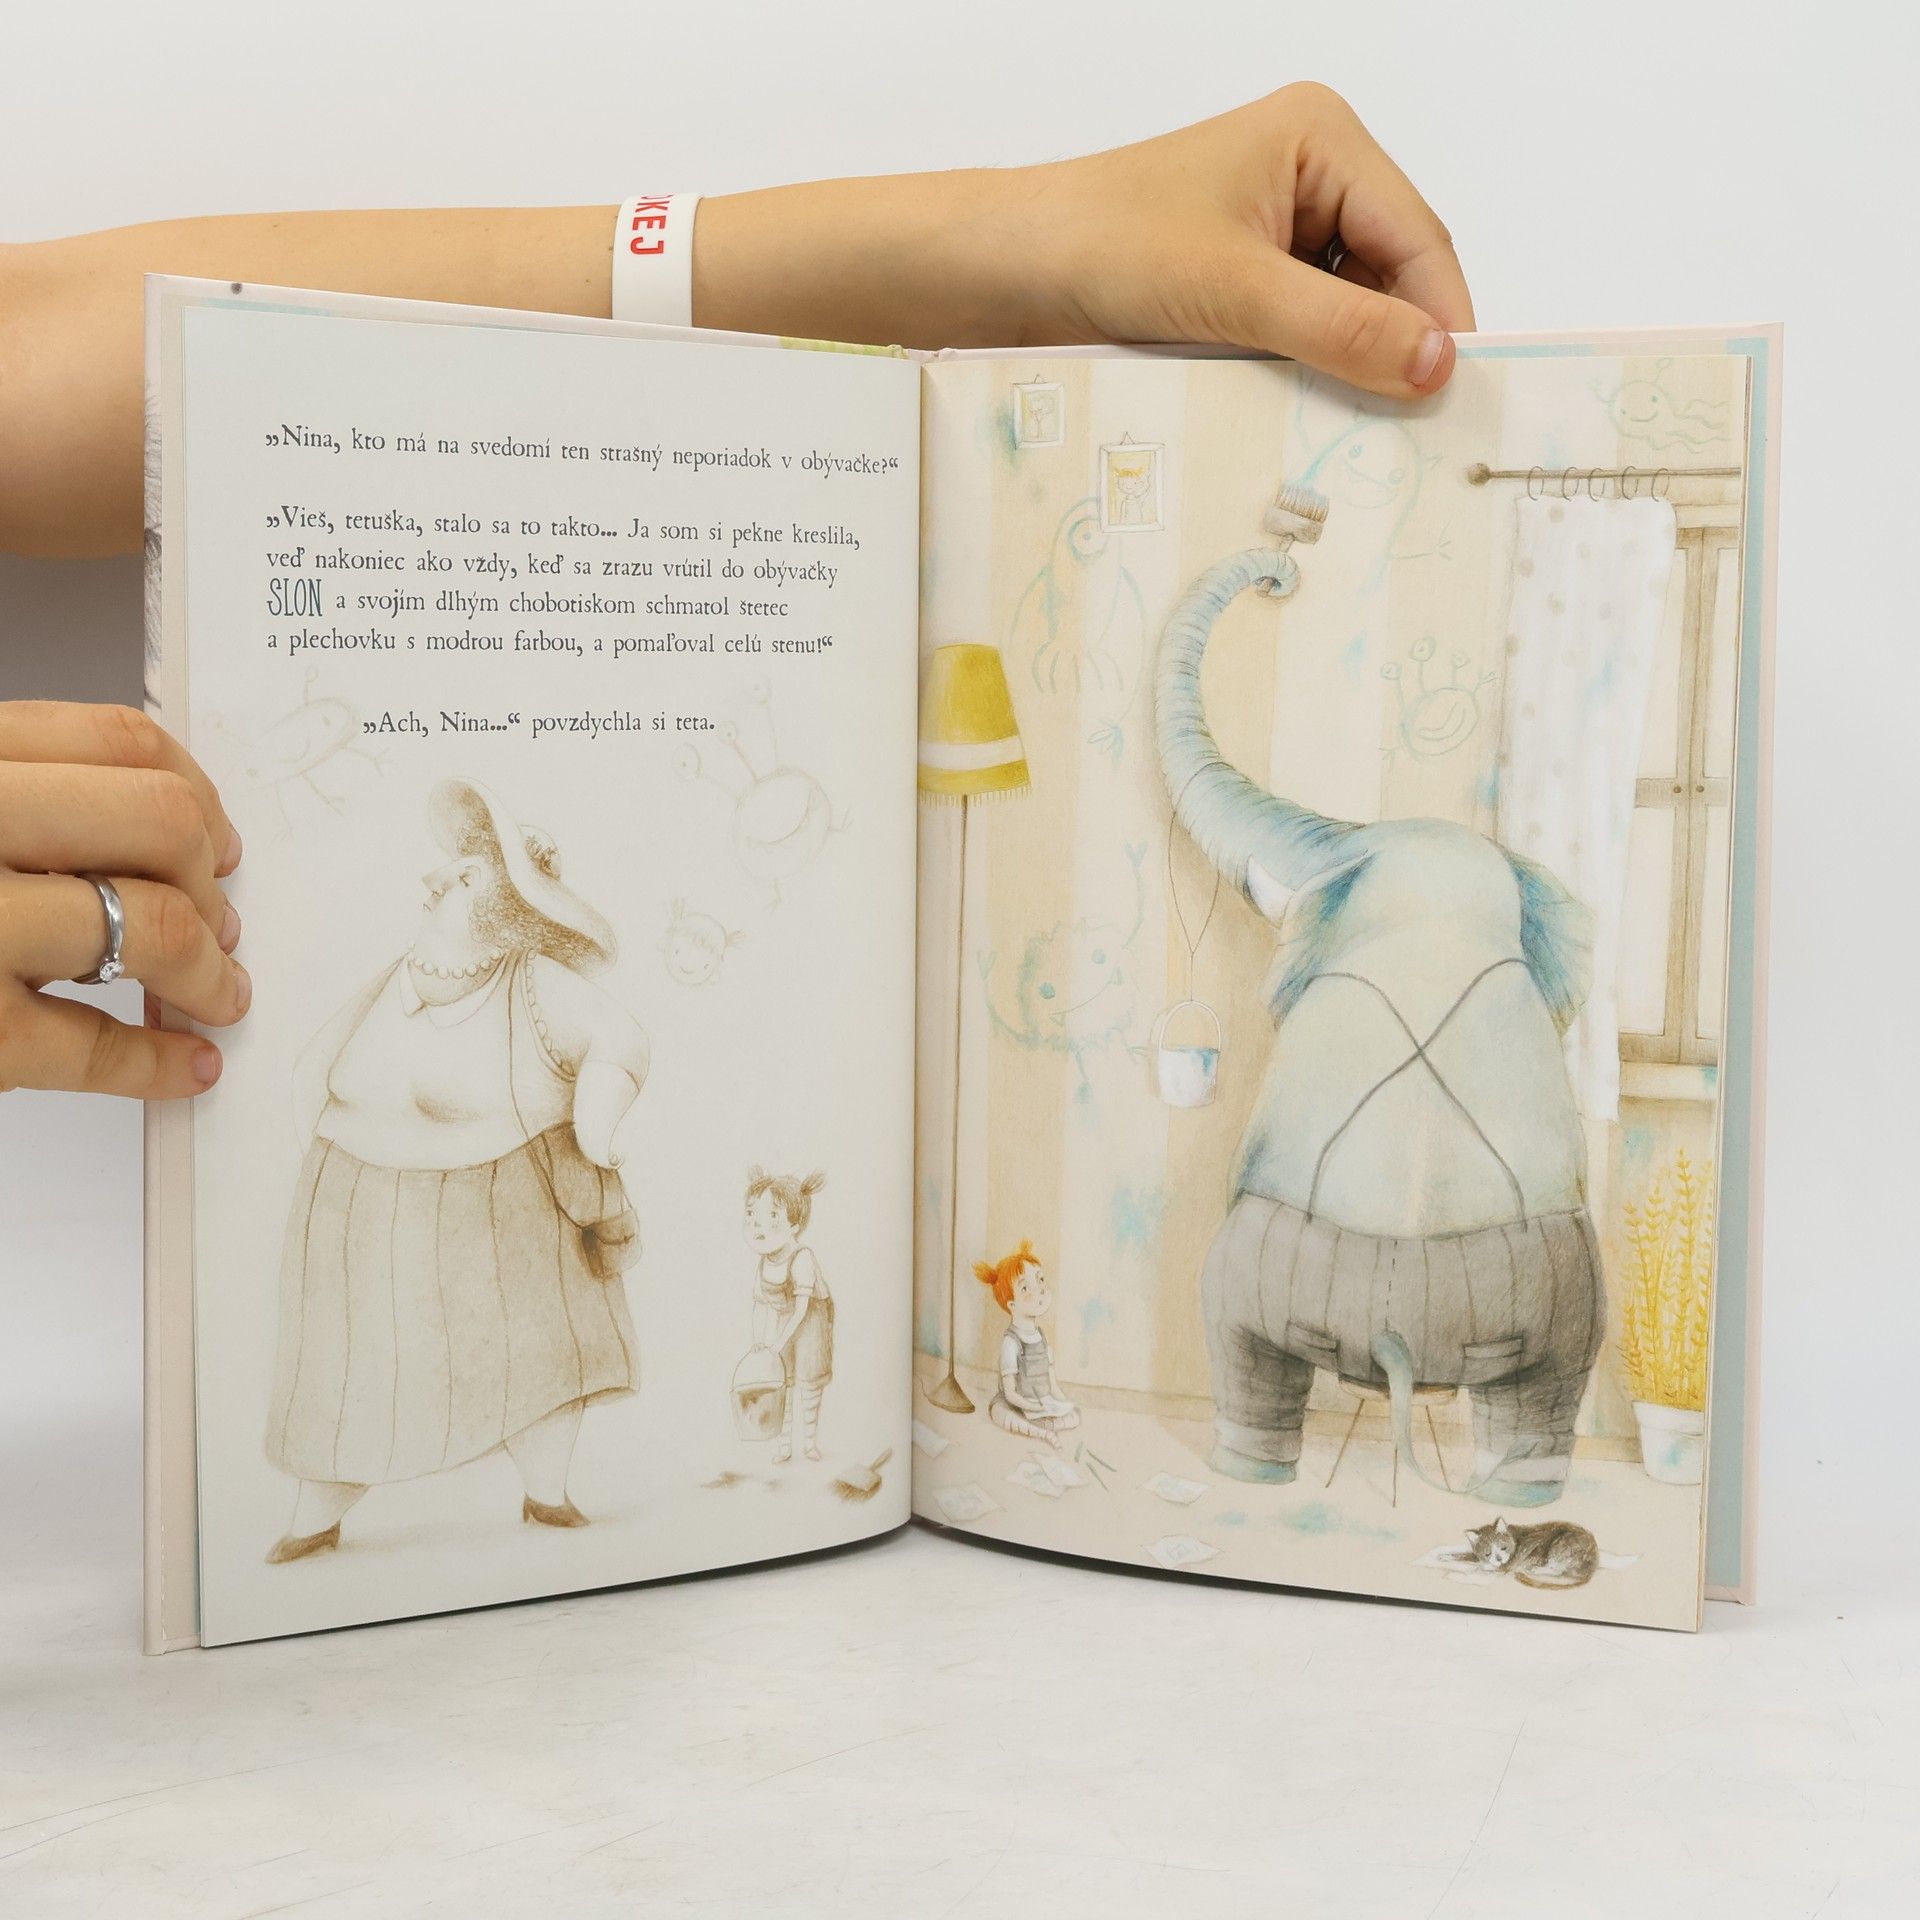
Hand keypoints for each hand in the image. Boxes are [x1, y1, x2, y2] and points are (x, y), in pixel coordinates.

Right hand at [0, 702, 247, 1098]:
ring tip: (219, 994)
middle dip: (209, 880)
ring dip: (210, 971)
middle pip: (159, 819)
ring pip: (155, 923)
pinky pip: (93, 1048)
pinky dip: (157, 1064)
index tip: (218, 843)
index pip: (118, 740)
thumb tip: (174, 839)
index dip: (194, 794)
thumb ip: (32, 805)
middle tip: (221, 924)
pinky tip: (185, 1067)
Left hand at [697, 84, 1472, 397]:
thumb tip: (1437, 364)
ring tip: (1354, 434)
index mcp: (1322, 139)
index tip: (1455, 400)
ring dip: (1348, 371)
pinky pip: (1305, 335)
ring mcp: (1278, 232)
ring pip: (1351, 316)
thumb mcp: (1233, 292)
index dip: (1442, 321)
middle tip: (1410, 435)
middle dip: (1396, 350)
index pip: (1419, 239)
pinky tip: (1304, 418)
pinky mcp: (1244, 282)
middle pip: (1393, 279)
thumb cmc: (1100, 245)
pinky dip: (1308, 377)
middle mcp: (1310, 175)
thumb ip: (1340, 329)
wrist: (1003, 272)